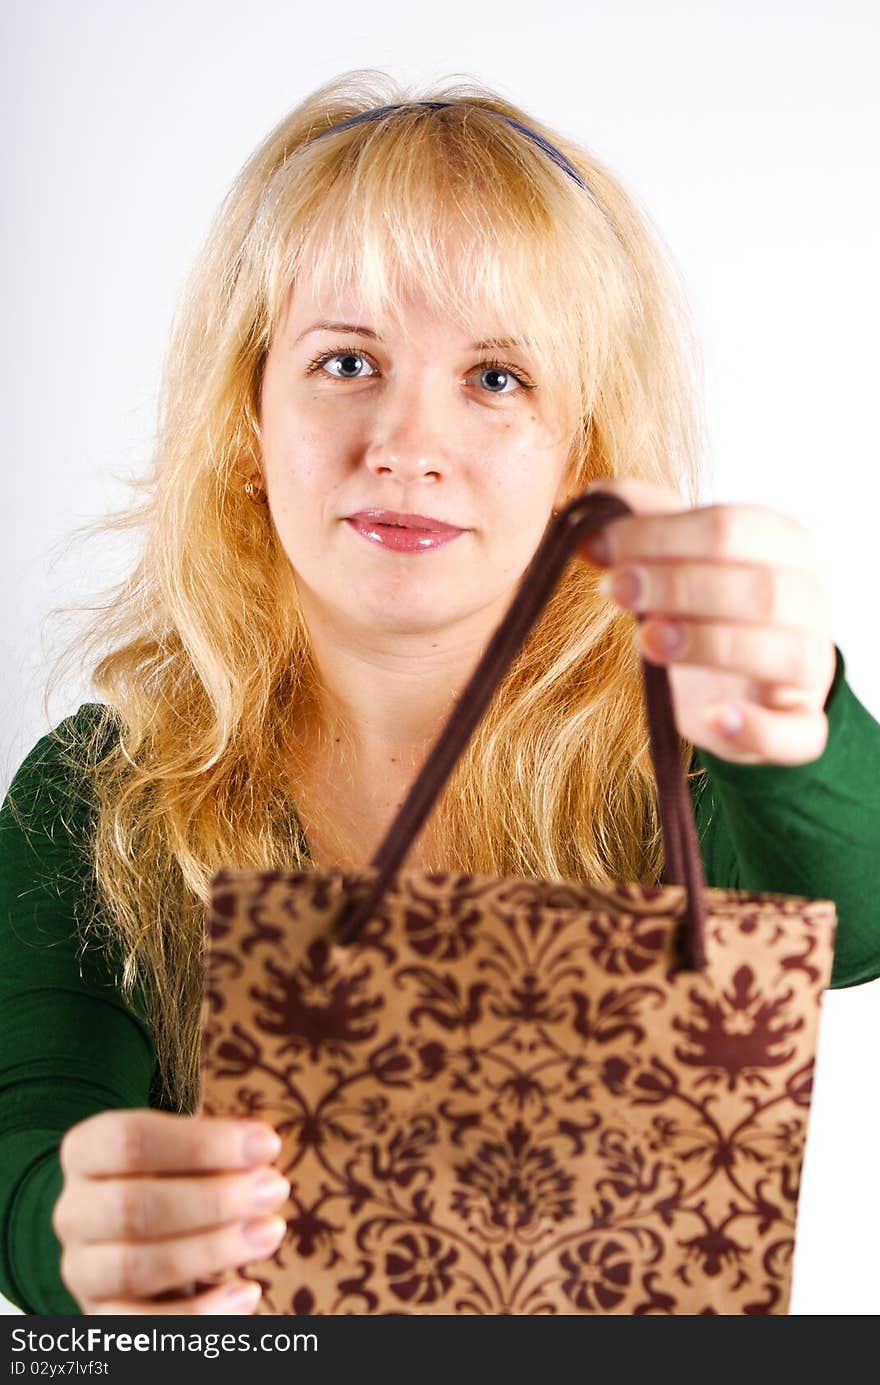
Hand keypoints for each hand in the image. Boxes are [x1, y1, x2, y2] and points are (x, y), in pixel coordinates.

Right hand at [53, 1109, 289, 1313]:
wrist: (140, 1235)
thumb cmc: (175, 1178)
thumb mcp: (187, 1153)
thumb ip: (216, 1150)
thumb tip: (260, 1149)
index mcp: (85, 1151)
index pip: (129, 1140)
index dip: (201, 1144)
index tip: (267, 1144)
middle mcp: (73, 1211)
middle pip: (132, 1206)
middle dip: (214, 1199)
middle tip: (275, 1189)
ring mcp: (82, 1270)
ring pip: (135, 1267)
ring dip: (212, 1251)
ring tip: (270, 1233)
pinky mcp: (101, 1318)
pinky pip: (140, 1329)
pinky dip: (199, 1315)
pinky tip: (248, 1292)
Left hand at [576, 477, 836, 765]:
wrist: (740, 683)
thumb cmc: (707, 607)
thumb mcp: (677, 558)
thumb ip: (642, 524)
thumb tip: (591, 499)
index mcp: (784, 544)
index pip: (731, 526)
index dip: (660, 535)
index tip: (600, 546)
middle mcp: (809, 600)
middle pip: (759, 586)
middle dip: (679, 585)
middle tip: (615, 591)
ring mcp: (811, 665)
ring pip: (783, 651)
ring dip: (710, 644)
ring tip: (646, 643)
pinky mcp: (802, 725)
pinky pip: (798, 732)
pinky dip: (756, 726)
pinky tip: (711, 717)